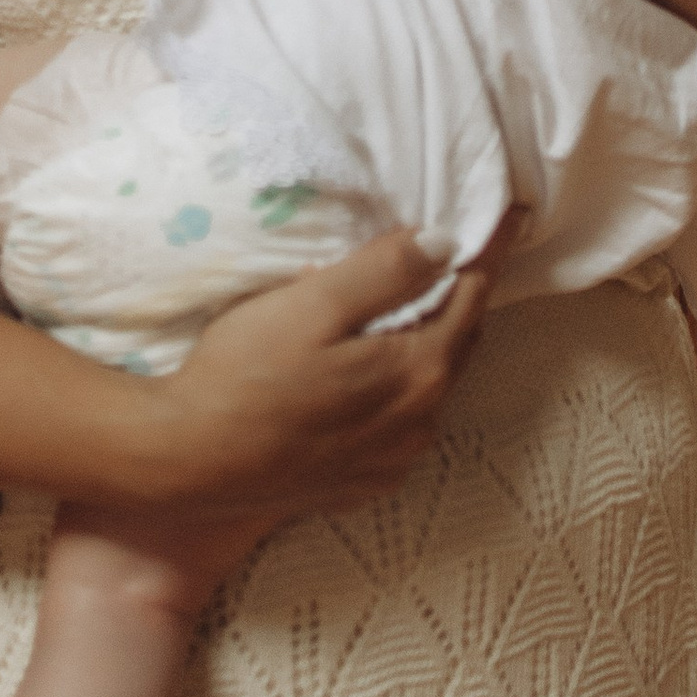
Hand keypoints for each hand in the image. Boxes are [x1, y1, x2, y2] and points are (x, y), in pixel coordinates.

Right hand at [142, 216, 515, 509]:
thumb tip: (446, 244)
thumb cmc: (243, 375)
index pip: (472, 294)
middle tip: (458, 251)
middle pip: (457, 341)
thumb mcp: (313, 303)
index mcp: (418, 372)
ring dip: (427, 343)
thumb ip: (386, 271)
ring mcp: (391, 460)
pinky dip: (399, 389)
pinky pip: (399, 423)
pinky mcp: (360, 483)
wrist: (186, 462)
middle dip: (461, 293)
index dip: (489, 249)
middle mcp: (419, 422)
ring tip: (408, 305)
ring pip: (429, 385)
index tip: (510, 213)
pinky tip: (370, 373)